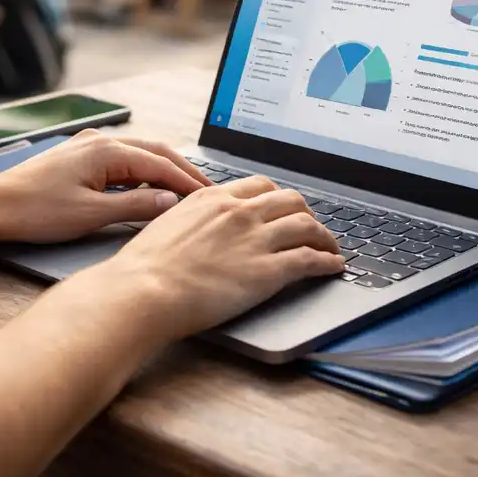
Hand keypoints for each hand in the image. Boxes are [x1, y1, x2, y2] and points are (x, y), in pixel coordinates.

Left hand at [0, 129, 211, 243]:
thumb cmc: (35, 211)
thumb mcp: (91, 215)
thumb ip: (136, 208)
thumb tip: (171, 203)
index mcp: (106, 151)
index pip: (161, 164)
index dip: (189, 182)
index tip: (211, 196)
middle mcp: (99, 141)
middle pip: (155, 152)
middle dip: (183, 171)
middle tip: (209, 191)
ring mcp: (88, 147)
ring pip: (139, 156)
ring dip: (164, 172)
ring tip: (186, 191)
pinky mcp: (79, 158)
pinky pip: (122, 162)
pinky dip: (142, 174)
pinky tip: (149, 190)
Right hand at [103, 175, 343, 340]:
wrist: (144, 290)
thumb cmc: (146, 266)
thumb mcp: (167, 224)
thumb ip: (191, 218)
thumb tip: (197, 227)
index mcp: (213, 197)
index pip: (259, 186)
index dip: (277, 198)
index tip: (283, 208)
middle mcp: (239, 211)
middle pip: (290, 199)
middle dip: (306, 212)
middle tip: (310, 226)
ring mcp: (255, 239)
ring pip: (307, 225)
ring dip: (325, 237)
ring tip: (331, 248)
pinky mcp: (267, 271)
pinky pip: (309, 259)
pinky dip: (327, 261)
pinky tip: (333, 266)